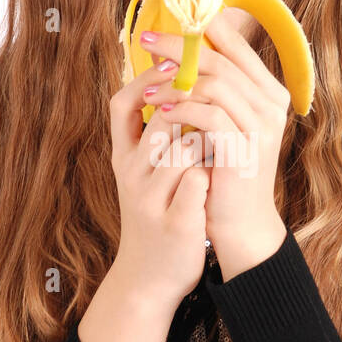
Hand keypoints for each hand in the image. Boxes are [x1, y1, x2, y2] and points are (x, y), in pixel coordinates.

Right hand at [109, 56, 211, 307]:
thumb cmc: (155, 214)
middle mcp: (131, 176)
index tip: (174, 63)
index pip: (121, 105)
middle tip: (213, 107)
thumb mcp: (145, 173)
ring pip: (184, 149)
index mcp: (123, 159)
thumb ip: (155, 135)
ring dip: (208, 141)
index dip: (148, 80)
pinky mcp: (175, 222)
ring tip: (218, 148)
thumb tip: (177, 83)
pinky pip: (199, 181)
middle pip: (160, 120)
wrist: (149, 277)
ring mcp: (151, 200)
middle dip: (192, 108)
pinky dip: (212, 173)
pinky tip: (219, 177)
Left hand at [138, 13, 288, 276]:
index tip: (164, 26)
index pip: (235, 44)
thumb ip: (212, 91)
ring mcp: (261, 125)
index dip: (199, 29)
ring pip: (215, 82)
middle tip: (146, 42)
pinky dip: (180, 109)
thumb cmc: (225, 171)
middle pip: (221, 57)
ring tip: (146, 88)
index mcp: (268, 91)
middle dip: (179, 47)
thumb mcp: (222, 124)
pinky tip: (158, 111)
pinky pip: (209, 114)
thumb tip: (176, 52)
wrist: (240, 223)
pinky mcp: (245, 147)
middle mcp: (271, 103)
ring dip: (174, 81)